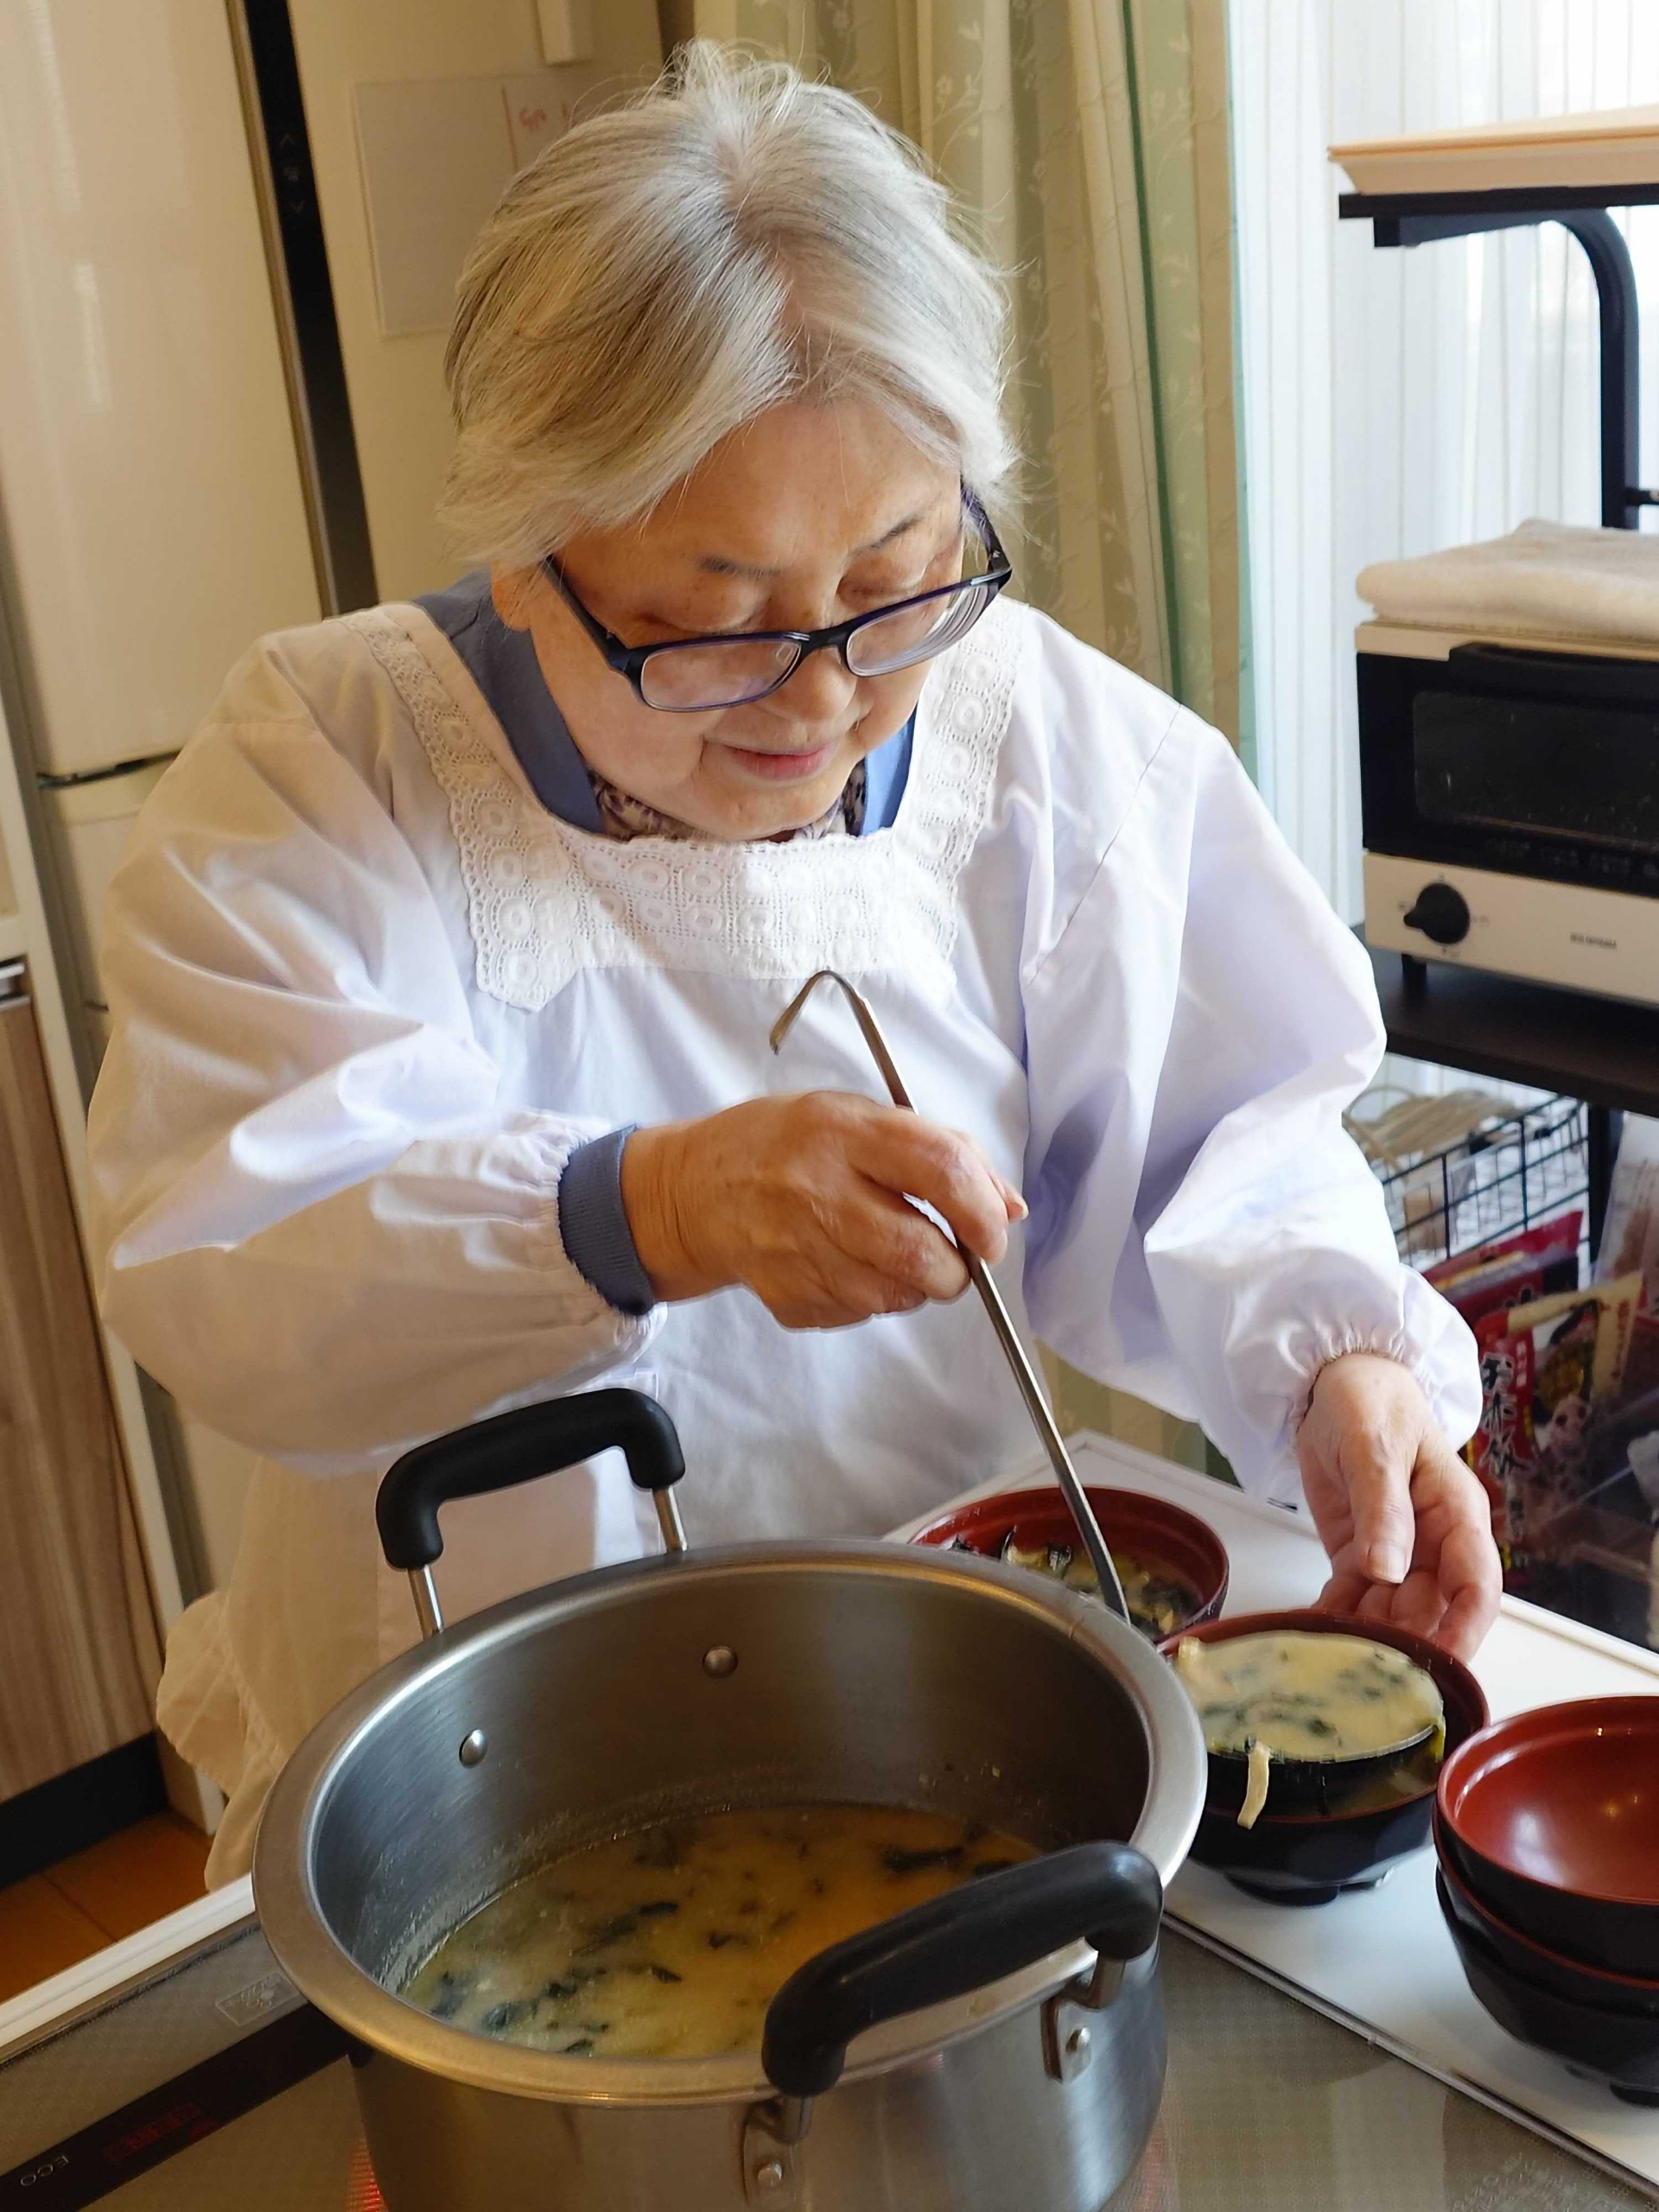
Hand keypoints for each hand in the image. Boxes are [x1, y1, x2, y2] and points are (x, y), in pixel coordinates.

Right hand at [620, 1092, 1024, 1328]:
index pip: (940, 1168)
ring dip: (915, 1284)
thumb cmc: (786, 1145)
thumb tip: (1009, 1207)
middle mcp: (817, 1189)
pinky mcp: (787, 1297)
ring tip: (891, 1253)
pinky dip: (872, 1298)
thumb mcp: (857, 1117)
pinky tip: (846, 1265)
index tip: (995, 1231)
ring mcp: (796, 1250)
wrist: (694, 1192)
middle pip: (920, 1252)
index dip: (983, 1209)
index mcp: (842, 1131)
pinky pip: (859, 1313)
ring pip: (895, 1295)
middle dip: (957, 1268)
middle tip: (955, 1259)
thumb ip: (940, 1151)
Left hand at [1296, 1352, 1500, 1660]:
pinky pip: (1354, 1598)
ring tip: (1335, 1657)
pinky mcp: (1358, 1554)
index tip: (1441, 1662)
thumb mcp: (1375, 1446)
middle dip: (1406, 1641)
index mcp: (1456, 1513)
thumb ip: (1383, 1509)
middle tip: (1367, 1666)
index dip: (1465, 1628)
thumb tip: (1388, 1572)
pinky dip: (1337, 1617)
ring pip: (1392, 1611)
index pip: (1477, 1584)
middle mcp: (1433, 1541)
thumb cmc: (1369, 1399)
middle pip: (1431, 1608)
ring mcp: (1395, 1551)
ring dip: (1369, 1635)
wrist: (1330, 1378)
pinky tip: (1315, 1635)